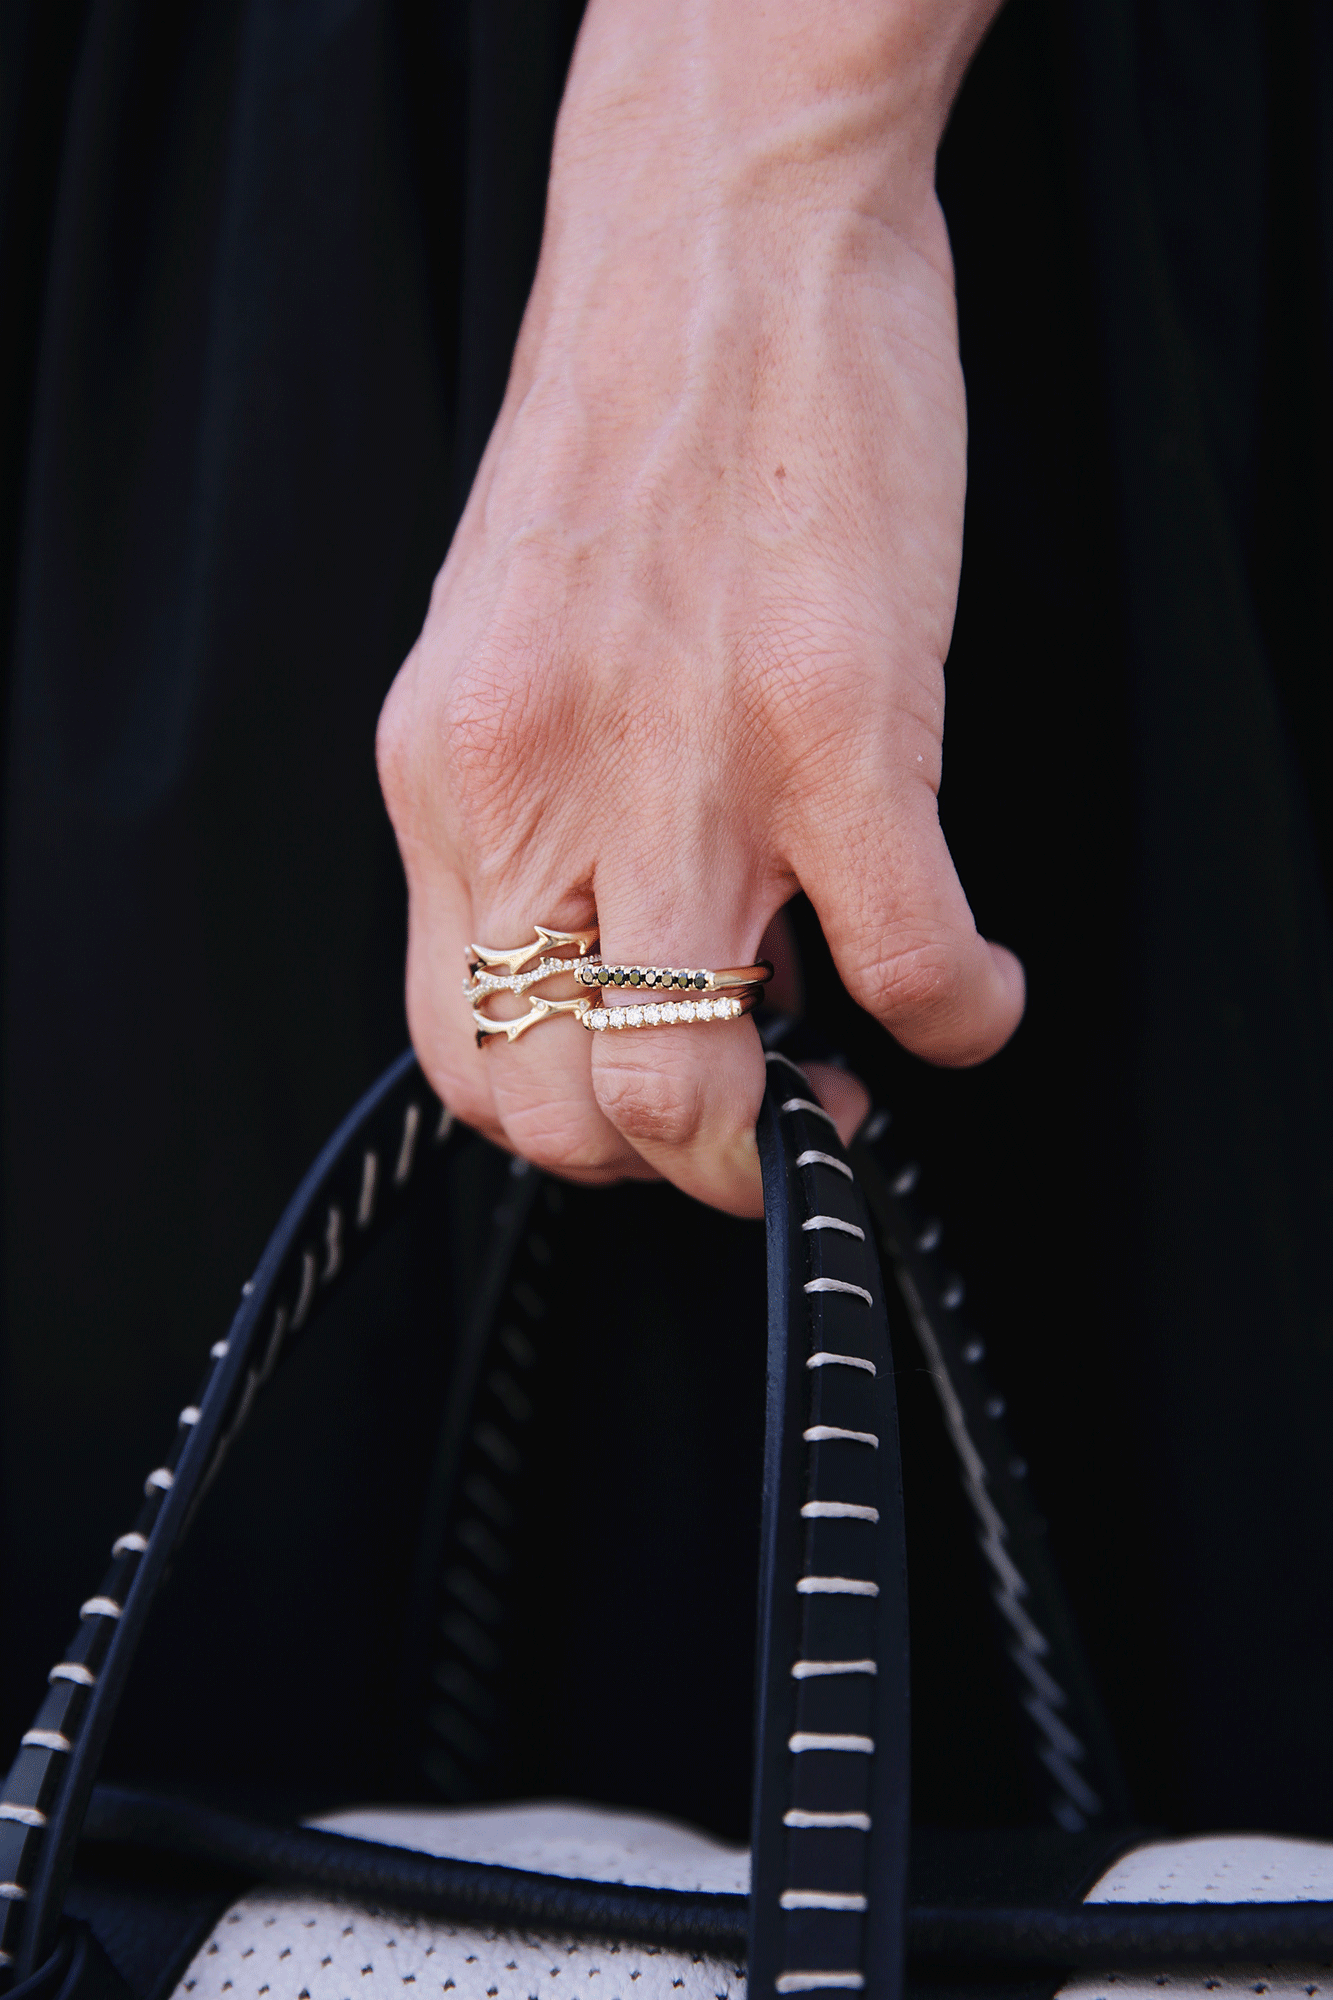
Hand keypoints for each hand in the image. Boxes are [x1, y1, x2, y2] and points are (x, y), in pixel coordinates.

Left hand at [377, 0, 1021, 1216]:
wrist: (713, 245)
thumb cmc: (622, 441)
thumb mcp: (507, 651)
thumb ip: (534, 817)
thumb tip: (630, 956)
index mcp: (451, 779)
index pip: (464, 1059)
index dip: (570, 1133)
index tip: (656, 1102)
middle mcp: (538, 793)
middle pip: (568, 1116)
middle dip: (680, 1164)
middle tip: (759, 1112)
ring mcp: (684, 767)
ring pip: (695, 1096)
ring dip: (791, 1144)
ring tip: (850, 1074)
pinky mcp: (837, 726)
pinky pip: (906, 969)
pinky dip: (960, 1019)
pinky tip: (976, 990)